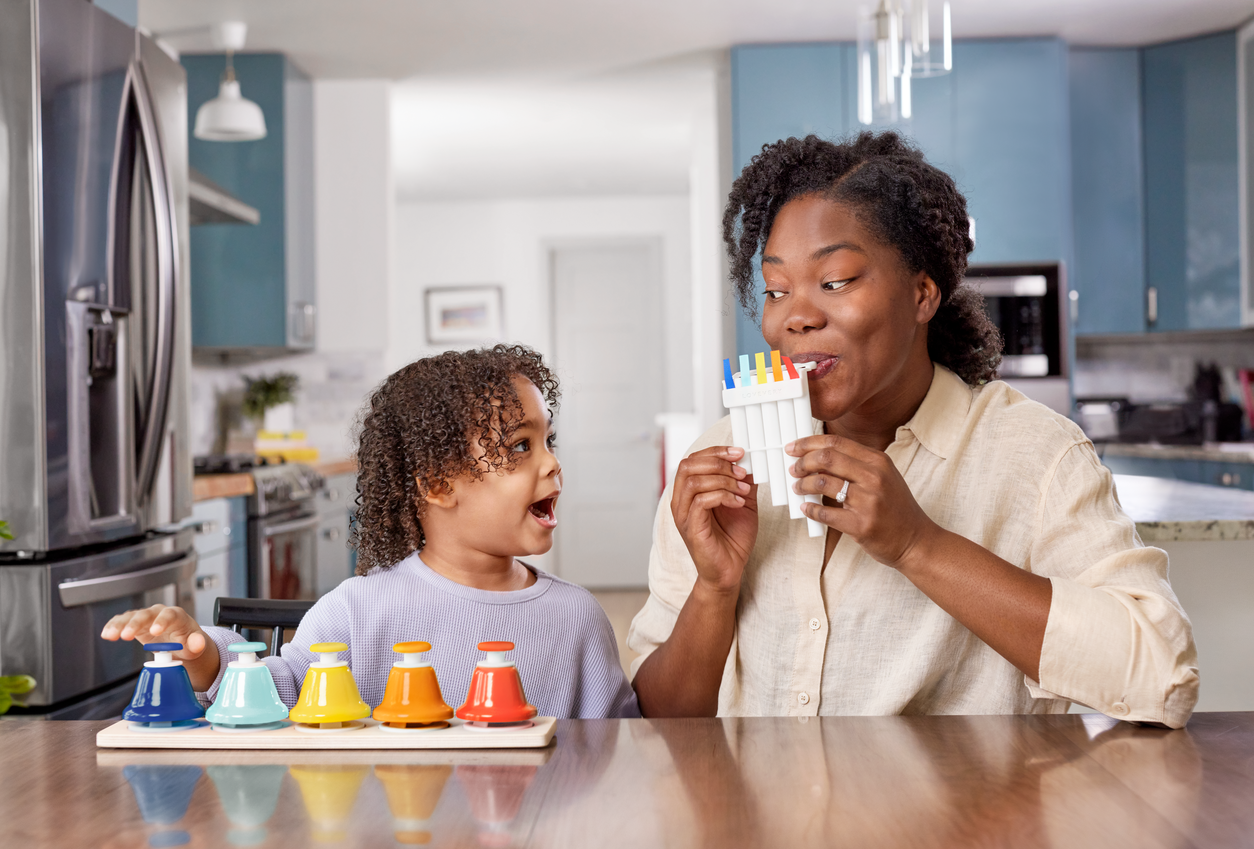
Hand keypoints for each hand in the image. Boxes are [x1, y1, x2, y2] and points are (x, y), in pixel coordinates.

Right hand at [100, 604, 219, 689]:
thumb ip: (197, 644)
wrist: (179, 641)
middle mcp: (159, 613)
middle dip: (135, 624)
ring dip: (120, 625)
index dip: (162, 621)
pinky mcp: (135, 624)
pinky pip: (122, 621)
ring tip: (111, 635)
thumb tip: (198, 644)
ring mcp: (146, 618)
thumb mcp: (195, 645)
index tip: (155, 631)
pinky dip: (113, 626)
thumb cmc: (188, 641)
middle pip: (146, 614)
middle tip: (126, 635)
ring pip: (131, 616)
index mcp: (177, 616)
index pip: (170, 615)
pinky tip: (106, 633)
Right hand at [671, 446, 758, 594]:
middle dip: (718, 462)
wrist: (729, 571)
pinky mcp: (691, 528)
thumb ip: (743, 481)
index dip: (715, 451)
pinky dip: (723, 496)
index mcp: (690, 491)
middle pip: (688, 465)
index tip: (739, 452)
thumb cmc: (733, 538)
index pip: (693, 459)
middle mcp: (681, 500)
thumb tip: (750, 460)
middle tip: (741, 470)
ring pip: (694, 481)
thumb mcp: (743, 502)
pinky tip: (738, 503)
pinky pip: (701, 501)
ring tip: (743, 489)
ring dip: (723, 480)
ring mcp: (683, 515)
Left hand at [786, 433, 938, 570]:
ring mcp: (868, 501)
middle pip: (826, 458)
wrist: (915, 540)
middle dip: (802, 463)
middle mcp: (874, 477)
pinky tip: (806, 508)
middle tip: (793, 469)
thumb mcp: (883, 476)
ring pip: (822, 483)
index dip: (808, 443)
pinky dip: (810, 509)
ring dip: (803, 485)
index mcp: (878, 461)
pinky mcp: (861, 525)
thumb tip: (817, 456)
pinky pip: (825, 513)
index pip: (836, 442)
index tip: (793, 447)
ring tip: (798, 488)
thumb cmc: (895, 508)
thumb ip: (856, 464)